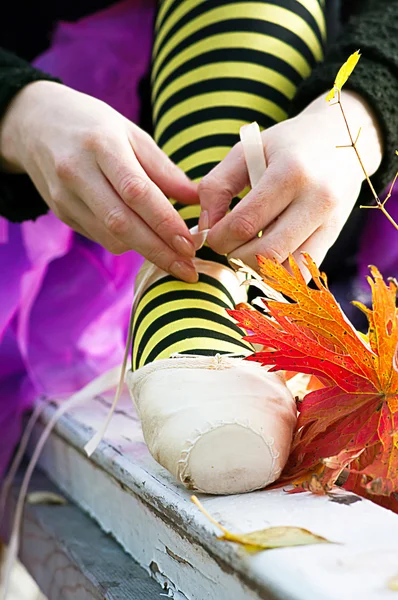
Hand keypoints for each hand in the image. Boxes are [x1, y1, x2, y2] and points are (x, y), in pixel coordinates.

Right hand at [0, 81, 198, 281]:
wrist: (35, 123)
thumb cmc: (94, 126)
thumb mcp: (132, 134)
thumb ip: (164, 169)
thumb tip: (197, 200)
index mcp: (102, 144)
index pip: (137, 192)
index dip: (165, 223)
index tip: (190, 245)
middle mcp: (78, 172)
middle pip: (122, 223)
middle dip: (158, 251)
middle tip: (188, 270)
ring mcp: (64, 196)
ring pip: (110, 237)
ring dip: (145, 251)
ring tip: (173, 256)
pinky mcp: (61, 212)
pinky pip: (99, 237)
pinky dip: (126, 243)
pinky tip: (142, 238)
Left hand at [199, 91, 382, 276]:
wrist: (340, 140)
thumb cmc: (286, 146)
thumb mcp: (245, 151)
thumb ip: (216, 187)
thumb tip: (204, 228)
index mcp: (290, 173)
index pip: (244, 224)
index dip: (218, 238)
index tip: (212, 233)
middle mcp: (316, 201)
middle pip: (265, 255)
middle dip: (235, 256)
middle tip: (229, 243)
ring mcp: (330, 223)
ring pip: (286, 272)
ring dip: (257, 268)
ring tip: (248, 248)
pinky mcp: (334, 239)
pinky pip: (301, 274)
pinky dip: (277, 272)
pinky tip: (267, 253)